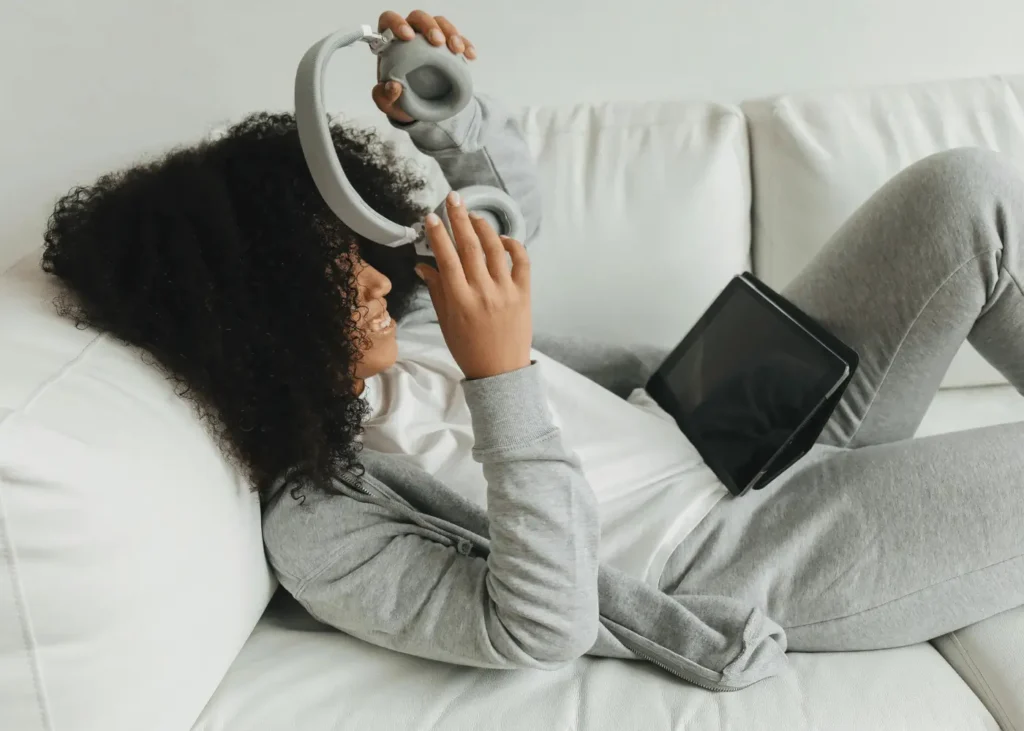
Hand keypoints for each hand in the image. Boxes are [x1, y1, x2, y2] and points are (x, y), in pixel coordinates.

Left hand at [372, 10, 477, 123]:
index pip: (390, 21)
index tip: (408, 36)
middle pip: (418, 18)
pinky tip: (470, 56)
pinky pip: (459, 39)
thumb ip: (384, 97)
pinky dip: (466, 45)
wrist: (422, 109)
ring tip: (457, 50)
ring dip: (450, 33)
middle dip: (429, 26)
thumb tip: (393, 86)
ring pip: (440, 23)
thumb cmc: (401, 100)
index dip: (397, 23)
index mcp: (391, 44)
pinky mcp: (449, 49)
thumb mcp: (388, 104)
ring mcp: (431, 40)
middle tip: (438, 42)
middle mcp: (411, 36)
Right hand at [415, 192, 531, 380]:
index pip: (446, 258)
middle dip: (459, 219)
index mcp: (460, 300)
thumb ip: (437, 290)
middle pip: (470, 246)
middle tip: (452, 198)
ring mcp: (506, 291)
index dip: (438, 235)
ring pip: (495, 248)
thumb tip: (423, 265)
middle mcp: (483, 291)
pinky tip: (502, 238)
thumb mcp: (446, 322)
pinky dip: (513, 245)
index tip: (431, 217)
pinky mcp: (524, 293)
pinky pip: (522, 261)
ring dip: (484, 227)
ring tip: (473, 215)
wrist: (500, 372)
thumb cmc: (468, 349)